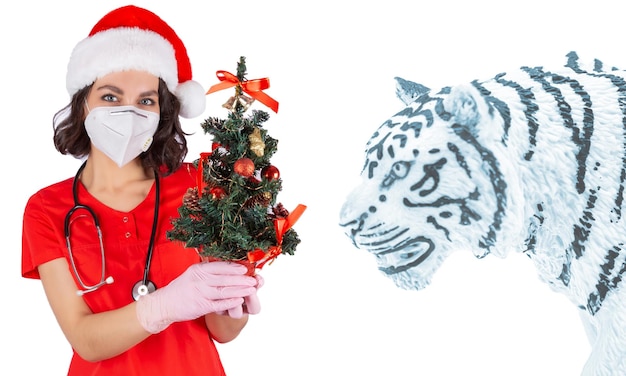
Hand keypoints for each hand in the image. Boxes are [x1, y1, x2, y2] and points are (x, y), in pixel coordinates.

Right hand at [136, 261, 256, 332]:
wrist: (164, 304)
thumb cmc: (181, 288)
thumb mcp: (192, 274)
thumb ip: (208, 270)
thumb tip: (228, 265)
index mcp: (198, 270)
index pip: (219, 266)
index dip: (234, 267)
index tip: (246, 268)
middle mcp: (199, 280)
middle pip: (224, 278)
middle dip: (241, 279)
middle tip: (254, 279)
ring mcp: (200, 293)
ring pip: (224, 291)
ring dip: (240, 290)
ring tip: (252, 289)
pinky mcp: (200, 306)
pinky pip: (219, 304)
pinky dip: (230, 302)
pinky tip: (240, 300)